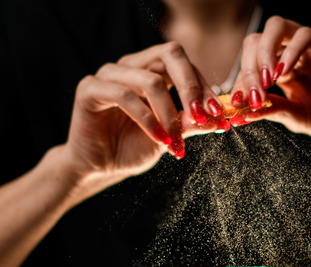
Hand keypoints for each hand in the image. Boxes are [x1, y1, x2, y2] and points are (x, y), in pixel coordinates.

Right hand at [64, 41, 229, 192]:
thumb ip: (191, 123)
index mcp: (150, 69)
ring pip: (150, 80)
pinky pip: (124, 96)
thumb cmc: (132, 147)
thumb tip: (220, 119)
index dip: (204, 86)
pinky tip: (158, 138)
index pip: (184, 63)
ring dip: (169, 113)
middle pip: (170, 54)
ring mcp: (108, 74)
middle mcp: (130, 65)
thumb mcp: (170, 135)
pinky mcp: (89, 89)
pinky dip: (147, 119)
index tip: (218, 114)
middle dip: (191, 87)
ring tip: (175, 141)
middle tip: (203, 115)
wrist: (99, 167)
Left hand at [229, 16, 310, 154]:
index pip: (250, 64)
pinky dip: (290, 51)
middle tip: (250, 94)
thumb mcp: (297, 118)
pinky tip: (284, 73)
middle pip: (257, 41)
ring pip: (277, 27)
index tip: (235, 104)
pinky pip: (305, 35)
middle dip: (247, 68)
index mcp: (281, 71)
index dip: (239, 81)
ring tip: (265, 80)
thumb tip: (240, 113)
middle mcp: (292, 54)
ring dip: (264, 52)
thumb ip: (272, 111)